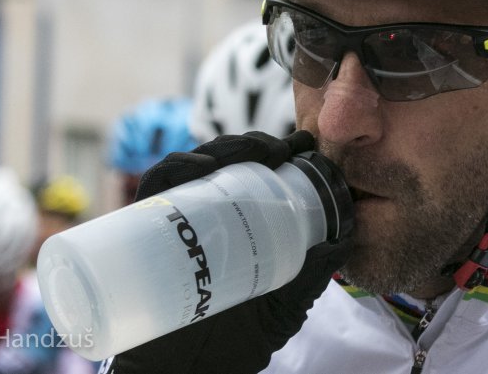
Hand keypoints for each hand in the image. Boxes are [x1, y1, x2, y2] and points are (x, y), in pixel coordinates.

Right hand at [100, 131, 352, 373]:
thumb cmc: (230, 345)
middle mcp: (200, 217)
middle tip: (281, 148)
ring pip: (193, 164)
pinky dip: (177, 167)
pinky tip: (205, 166)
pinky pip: (155, 187)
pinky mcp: (145, 230)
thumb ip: (310, 279)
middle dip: (253, 143)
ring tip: (254, 151)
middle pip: (223, 162)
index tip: (304, 143)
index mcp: (231, 226)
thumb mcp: (282, 308)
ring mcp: (173, 221)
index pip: (251, 175)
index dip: (275, 151)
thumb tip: (342, 243)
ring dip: (224, 146)